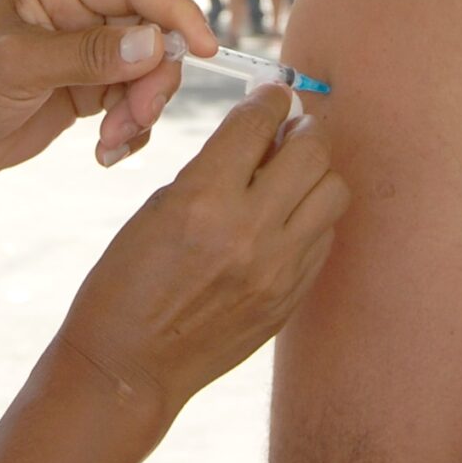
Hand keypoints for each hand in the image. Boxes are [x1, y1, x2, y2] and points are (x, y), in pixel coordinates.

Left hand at [0, 0, 214, 179]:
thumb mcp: (19, 68)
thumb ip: (88, 55)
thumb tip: (156, 44)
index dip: (175, 11)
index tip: (205, 47)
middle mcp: (76, 10)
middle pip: (151, 32)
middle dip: (153, 78)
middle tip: (136, 118)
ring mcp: (85, 50)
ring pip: (148, 71)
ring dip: (141, 110)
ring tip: (111, 143)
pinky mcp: (88, 88)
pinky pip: (133, 102)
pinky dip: (131, 128)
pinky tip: (106, 152)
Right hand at [56, 84, 349, 420]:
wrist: (129, 367)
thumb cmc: (127, 281)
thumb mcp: (159, 207)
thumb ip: (214, 168)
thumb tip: (262, 133)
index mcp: (203, 199)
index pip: (258, 121)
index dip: (269, 99)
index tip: (271, 96)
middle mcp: (250, 231)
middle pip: (313, 148)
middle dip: (303, 127)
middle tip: (289, 128)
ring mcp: (279, 269)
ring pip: (334, 190)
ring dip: (317, 172)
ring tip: (292, 174)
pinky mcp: (292, 297)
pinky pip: (326, 237)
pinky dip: (312, 217)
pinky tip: (286, 219)